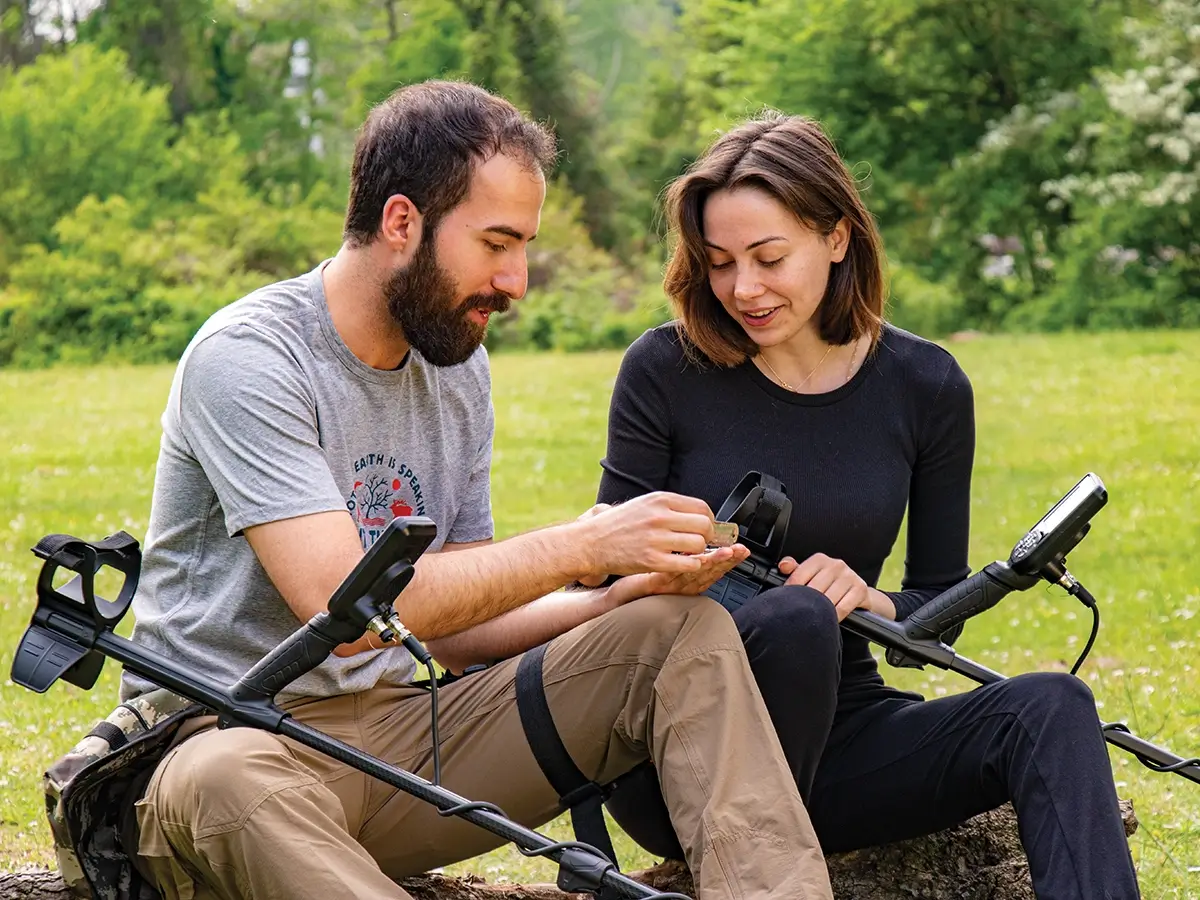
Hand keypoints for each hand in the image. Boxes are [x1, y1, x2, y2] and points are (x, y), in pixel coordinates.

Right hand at [572, 491, 718, 578]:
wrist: (590, 543)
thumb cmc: (616, 525)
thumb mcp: (643, 505)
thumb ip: (669, 508)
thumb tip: (698, 516)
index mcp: (659, 500)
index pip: (701, 507)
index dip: (709, 520)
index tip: (705, 529)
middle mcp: (659, 516)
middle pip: (704, 525)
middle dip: (707, 537)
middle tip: (700, 544)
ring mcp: (656, 539)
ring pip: (698, 545)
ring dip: (698, 553)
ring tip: (687, 554)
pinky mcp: (651, 560)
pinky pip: (687, 564)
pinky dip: (690, 566)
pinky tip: (681, 564)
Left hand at [606, 544, 750, 606]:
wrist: (613, 587)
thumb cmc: (639, 569)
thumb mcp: (664, 556)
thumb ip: (681, 546)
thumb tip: (695, 526)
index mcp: (687, 573)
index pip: (713, 564)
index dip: (729, 557)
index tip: (742, 547)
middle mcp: (682, 582)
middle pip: (710, 570)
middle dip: (727, 560)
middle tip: (740, 550)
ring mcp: (670, 585)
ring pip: (696, 573)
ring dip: (713, 562)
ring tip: (727, 553)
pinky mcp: (655, 584)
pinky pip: (674, 574)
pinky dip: (687, 567)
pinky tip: (697, 560)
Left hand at [778, 553, 885, 621]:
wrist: (858, 593)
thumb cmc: (830, 585)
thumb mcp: (811, 576)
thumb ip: (795, 571)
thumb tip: (784, 565)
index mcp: (820, 559)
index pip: (799, 575)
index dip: (791, 591)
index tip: (787, 602)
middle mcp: (836, 565)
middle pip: (813, 590)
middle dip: (806, 604)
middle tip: (801, 614)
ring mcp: (849, 576)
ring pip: (827, 600)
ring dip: (820, 612)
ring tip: (814, 618)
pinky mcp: (860, 589)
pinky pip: (842, 608)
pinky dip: (834, 617)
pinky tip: (830, 620)